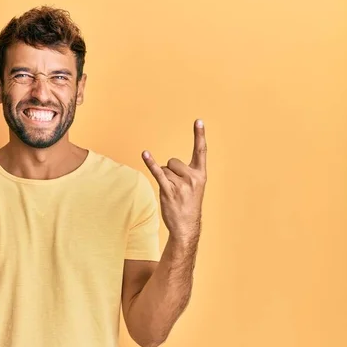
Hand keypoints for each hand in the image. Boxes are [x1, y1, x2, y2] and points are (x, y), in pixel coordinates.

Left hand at [142, 119, 206, 239]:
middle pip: (173, 161)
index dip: (199, 135)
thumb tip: (167, 165)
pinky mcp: (168, 190)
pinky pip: (158, 172)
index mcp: (201, 175)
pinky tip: (145, 154)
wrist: (186, 226)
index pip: (201, 151)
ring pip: (165, 169)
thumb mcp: (195, 187)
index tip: (198, 120)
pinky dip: (150, 163)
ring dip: (164, 180)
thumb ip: (186, 173)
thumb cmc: (188, 205)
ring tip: (172, 194)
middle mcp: (192, 178)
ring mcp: (181, 184)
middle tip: (177, 188)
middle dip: (171, 172)